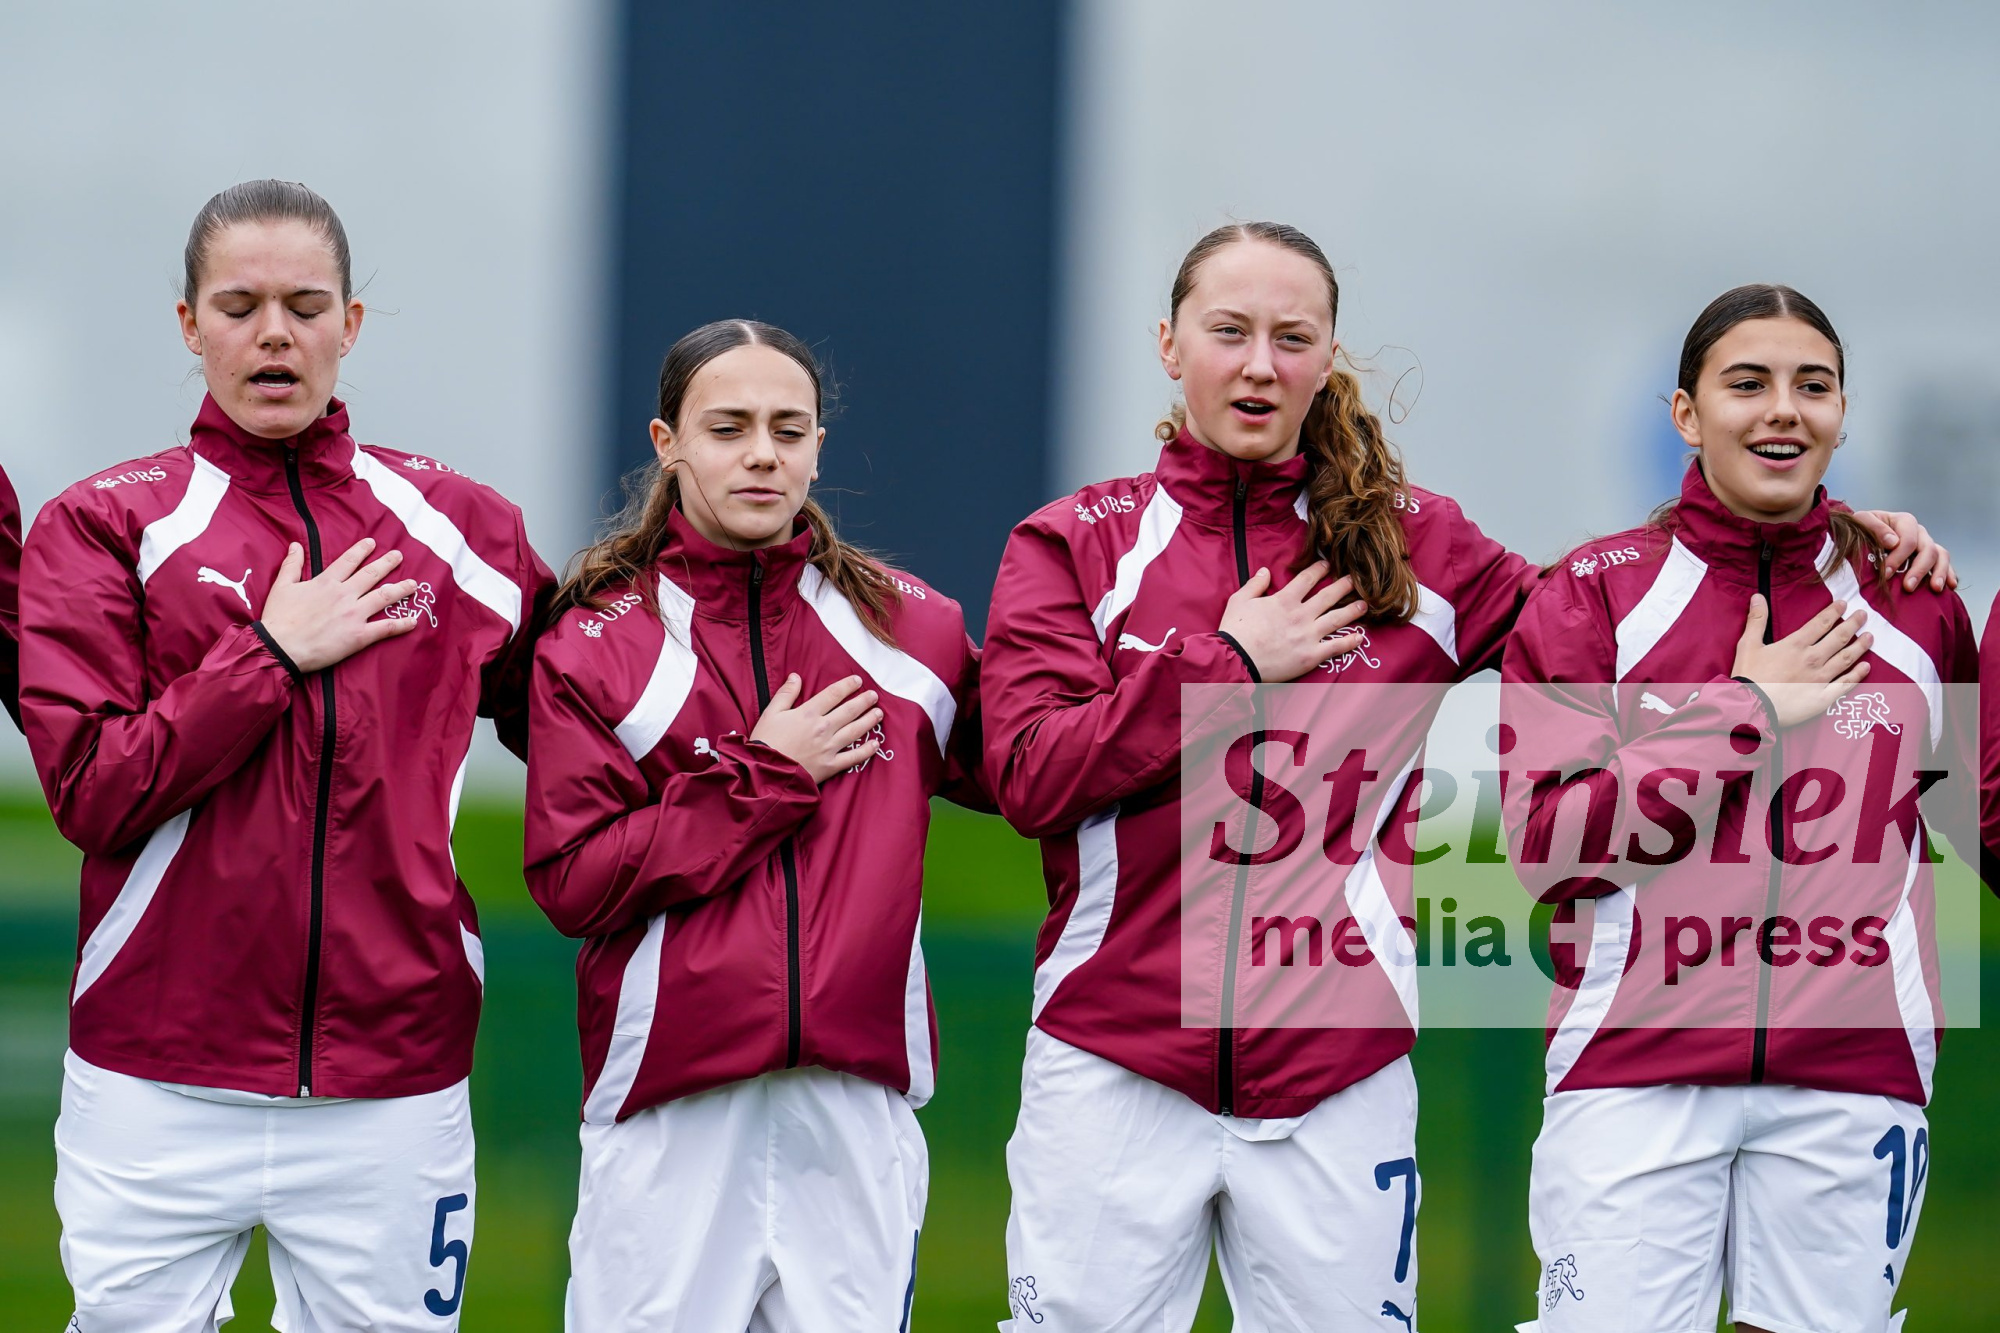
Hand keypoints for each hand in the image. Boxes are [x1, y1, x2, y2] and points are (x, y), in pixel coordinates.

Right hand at [259, 538, 420, 673]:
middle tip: (399, 555)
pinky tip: (414, 620)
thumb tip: (296, 545)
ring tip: (414, 584)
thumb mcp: (282, 586)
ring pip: (384, 597)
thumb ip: (292, 565)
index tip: (373, 542)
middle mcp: (344, 595)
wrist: (280, 647)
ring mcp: (354, 614)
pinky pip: (385, 627)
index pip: (348, 561)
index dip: (362, 550)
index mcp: (326, 582)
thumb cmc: (278, 618)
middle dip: (387, 563)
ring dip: (401, 589)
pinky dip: (401, 624)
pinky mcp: (359, 635)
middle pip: (371, 575)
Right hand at [749, 674, 881, 783]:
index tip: (858, 681)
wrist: (764, 773)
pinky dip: (866, 750)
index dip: (848, 686)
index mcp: (808, 713)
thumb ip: (785, 693)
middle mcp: (823, 728)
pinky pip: (853, 757)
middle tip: (874, 696)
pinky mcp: (831, 765)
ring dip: (869, 721)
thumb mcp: (770, 713)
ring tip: (879, 714)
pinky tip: (875, 743)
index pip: (833, 694)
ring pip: (855, 731)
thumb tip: (796, 676)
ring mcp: (829, 747)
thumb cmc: (765, 742)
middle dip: (864, 701)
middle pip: (849, 711)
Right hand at [1217, 561, 1366, 681]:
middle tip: (1355, 579)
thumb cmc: (1235, 631)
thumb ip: (1255, 584)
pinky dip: (1350, 642)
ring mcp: (1308, 635)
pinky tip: (1360, 637)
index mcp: (1284, 600)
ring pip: (1337, 619)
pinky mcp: (1311, 655)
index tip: (1328, 564)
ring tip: (1364, 604)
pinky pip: (1336, 647)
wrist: (1236, 660)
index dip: (1319, 569)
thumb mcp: (1239, 601)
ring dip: (1352, 610)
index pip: (1307, 579)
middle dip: (1344, 586)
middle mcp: (1301, 615)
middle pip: (1328, 596)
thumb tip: (1266, 570)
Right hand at [1730, 594, 1871, 727]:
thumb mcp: (1748, 645)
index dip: (1834, 612)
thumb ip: (1756, 620)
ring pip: (1846, 659)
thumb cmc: (1748, 676)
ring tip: (1870, 637)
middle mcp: (1812, 659)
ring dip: (1860, 646)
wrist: (1750, 707)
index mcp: (1795, 645)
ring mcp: (1820, 679)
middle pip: (1838, 638)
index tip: (1844, 604)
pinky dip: (1857, 675)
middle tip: (1863, 615)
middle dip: (1853, 624)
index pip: (1820, 624)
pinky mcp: (1823, 698)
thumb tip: (1758, 596)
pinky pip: (1845, 684)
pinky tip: (1866, 667)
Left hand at [1852, 510, 1955, 591]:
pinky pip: (1945, 563)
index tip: (1886, 573)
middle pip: (1928, 550)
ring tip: (1935, 588)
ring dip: (1940, 573)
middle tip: (1908, 587)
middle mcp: (1920, 532)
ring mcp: (1927, 544)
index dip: (1898, 558)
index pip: (1908, 541)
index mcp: (1905, 521)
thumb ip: (1875, 527)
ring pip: (1941, 556)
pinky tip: (1950, 586)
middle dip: (1918, 570)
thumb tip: (1893, 542)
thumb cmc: (1862, 527)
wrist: (1864, 533)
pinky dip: (1949, 574)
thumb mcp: (1862, 521)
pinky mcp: (1930, 557)